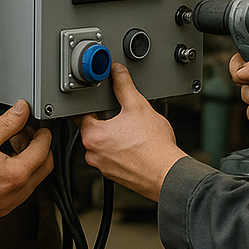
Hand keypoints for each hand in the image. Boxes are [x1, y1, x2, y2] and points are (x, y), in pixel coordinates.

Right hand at [0, 100, 53, 225]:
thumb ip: (7, 123)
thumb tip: (21, 110)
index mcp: (18, 174)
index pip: (44, 148)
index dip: (43, 133)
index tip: (37, 126)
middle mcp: (20, 192)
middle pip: (45, 165)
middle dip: (40, 147)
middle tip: (24, 134)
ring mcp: (12, 202)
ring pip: (34, 178)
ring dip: (29, 161)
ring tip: (10, 147)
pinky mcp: (4, 208)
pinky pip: (22, 189)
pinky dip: (20, 174)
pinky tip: (3, 164)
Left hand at [78, 64, 185, 201]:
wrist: (168, 173)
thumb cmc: (154, 146)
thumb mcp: (138, 106)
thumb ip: (124, 85)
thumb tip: (118, 73)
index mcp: (92, 135)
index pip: (80, 114)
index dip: (92, 104)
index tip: (100, 101)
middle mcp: (92, 154)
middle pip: (92, 129)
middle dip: (105, 121)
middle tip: (123, 116)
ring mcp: (102, 166)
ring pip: (102, 144)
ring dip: (113, 137)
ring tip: (133, 132)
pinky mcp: (114, 175)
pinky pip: (111, 157)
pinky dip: (120, 150)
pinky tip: (136, 146)